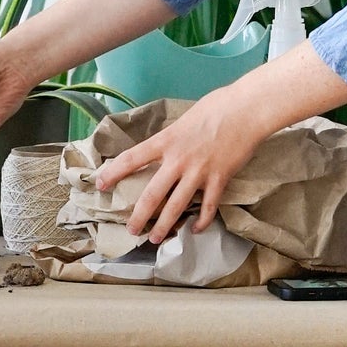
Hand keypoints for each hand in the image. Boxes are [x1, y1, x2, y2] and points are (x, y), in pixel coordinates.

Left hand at [94, 93, 271, 242]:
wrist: (245, 110)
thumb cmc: (216, 107)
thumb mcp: (184, 119)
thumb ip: (172, 138)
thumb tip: (166, 148)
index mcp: (166, 141)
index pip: (131, 159)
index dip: (113, 173)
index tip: (101, 184)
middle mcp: (178, 159)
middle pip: (152, 194)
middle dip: (139, 216)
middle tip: (131, 230)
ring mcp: (199, 172)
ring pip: (176, 206)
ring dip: (165, 226)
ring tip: (156, 239)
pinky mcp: (219, 179)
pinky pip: (208, 207)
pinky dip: (202, 221)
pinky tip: (195, 229)